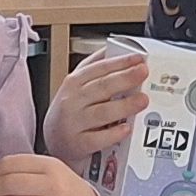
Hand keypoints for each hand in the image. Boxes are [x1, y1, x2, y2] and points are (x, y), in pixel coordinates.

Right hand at [45, 43, 148, 163]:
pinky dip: (113, 134)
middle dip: (125, 78)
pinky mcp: (78, 144)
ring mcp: (74, 123)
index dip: (120, 62)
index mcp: (74, 83)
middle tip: (143, 73)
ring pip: (101, 112)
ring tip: (143, 100)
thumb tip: (118, 52)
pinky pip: (98, 138)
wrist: (52, 139)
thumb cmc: (70, 110)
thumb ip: (96, 69)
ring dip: (124, 105)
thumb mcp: (76, 86)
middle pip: (101, 87)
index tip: (139, 59)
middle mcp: (72, 101)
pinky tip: (126, 128)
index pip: (99, 68)